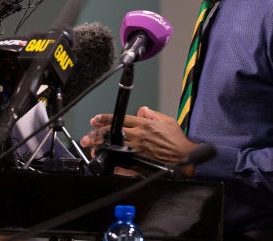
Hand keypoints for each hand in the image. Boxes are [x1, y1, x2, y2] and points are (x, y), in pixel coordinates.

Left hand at [80, 106, 200, 165]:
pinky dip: (113, 163)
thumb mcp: (166, 120)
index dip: (104, 118)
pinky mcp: (140, 162)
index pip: (120, 119)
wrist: (185, 157)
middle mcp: (138, 136)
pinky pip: (123, 163)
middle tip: (87, 136)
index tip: (95, 119)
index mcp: (143, 125)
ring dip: (101, 148)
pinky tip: (106, 162)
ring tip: (93, 149)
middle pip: (112, 133)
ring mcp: (137, 150)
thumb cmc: (177, 141)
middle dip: (96, 134)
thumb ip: (151, 114)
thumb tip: (141, 110)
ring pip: (114, 147)